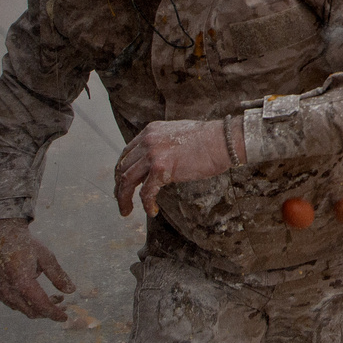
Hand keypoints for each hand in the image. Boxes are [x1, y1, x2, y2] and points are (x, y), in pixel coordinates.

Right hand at [0, 218, 74, 321]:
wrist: (3, 235)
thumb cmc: (27, 245)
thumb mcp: (47, 258)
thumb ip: (59, 276)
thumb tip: (72, 291)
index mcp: (21, 282)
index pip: (41, 305)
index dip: (54, 313)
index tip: (65, 317)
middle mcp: (8, 290)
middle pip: (32, 311)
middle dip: (49, 311)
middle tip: (64, 304)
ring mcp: (0, 292)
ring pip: (23, 309)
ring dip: (39, 308)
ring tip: (56, 297)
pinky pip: (14, 304)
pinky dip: (27, 303)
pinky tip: (38, 294)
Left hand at [114, 119, 239, 216]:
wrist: (223, 141)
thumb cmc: (209, 140)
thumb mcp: (178, 136)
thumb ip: (164, 145)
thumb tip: (160, 162)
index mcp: (151, 131)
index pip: (127, 153)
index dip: (122, 171)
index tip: (122, 184)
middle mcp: (148, 141)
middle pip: (123, 167)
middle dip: (119, 186)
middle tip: (122, 200)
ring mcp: (153, 154)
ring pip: (127, 181)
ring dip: (124, 198)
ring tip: (126, 210)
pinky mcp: (161, 169)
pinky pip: (146, 192)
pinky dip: (146, 204)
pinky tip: (152, 210)